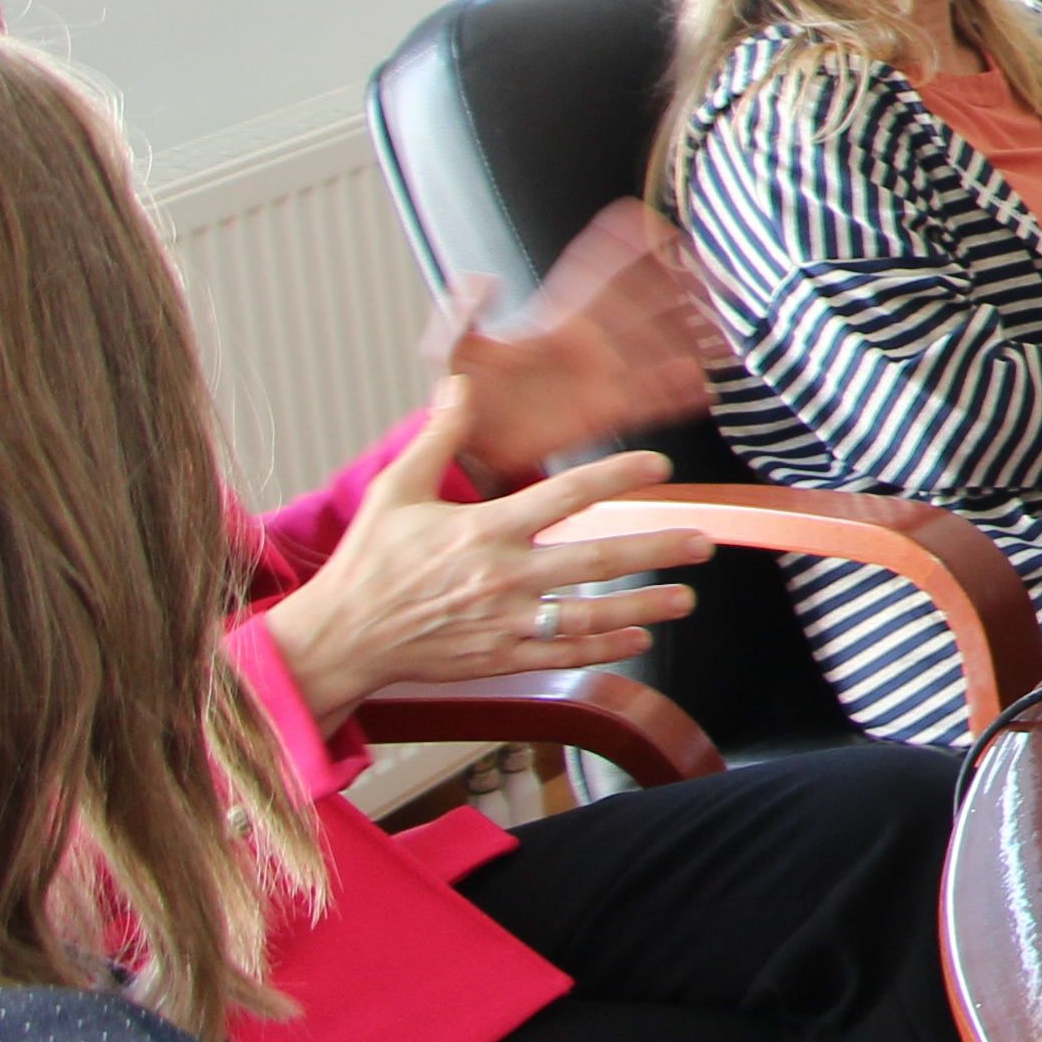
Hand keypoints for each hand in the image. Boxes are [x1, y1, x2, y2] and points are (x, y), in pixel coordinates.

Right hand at [257, 392, 706, 727]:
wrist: (340, 637)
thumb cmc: (369, 563)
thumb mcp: (396, 490)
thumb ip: (437, 436)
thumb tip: (458, 384)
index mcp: (483, 530)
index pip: (563, 497)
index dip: (615, 477)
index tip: (658, 466)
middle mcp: (502, 576)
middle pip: (594, 560)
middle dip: (653, 550)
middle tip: (701, 542)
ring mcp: (504, 621)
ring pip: (589, 615)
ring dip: (643, 606)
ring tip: (686, 597)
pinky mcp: (499, 657)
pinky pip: (562, 655)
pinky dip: (604, 648)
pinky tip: (637, 639)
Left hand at [429, 201, 715, 476]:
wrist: (470, 446)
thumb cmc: (459, 394)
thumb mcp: (449, 349)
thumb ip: (462, 313)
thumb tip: (487, 279)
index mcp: (554, 320)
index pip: (596, 274)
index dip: (623, 247)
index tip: (654, 225)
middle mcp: (587, 345)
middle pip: (643, 308)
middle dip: (678, 289)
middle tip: (714, 275)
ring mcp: (599, 379)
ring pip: (656, 351)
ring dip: (690, 341)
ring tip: (725, 332)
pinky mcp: (604, 414)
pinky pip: (649, 401)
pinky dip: (678, 395)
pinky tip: (705, 388)